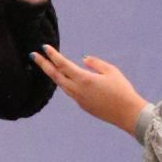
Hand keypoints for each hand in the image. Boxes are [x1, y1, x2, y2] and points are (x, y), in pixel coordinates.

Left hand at [32, 45, 148, 132]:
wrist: (127, 114)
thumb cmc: (122, 90)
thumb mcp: (111, 71)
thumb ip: (95, 63)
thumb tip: (83, 59)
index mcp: (84, 79)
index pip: (63, 65)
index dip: (52, 55)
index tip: (44, 47)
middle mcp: (77, 90)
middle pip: (55, 76)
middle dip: (43, 65)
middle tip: (33, 55)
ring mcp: (79, 100)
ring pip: (61, 85)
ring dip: (53, 74)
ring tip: (47, 65)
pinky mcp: (83, 106)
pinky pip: (70, 92)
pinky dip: (64, 83)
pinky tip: (65, 78)